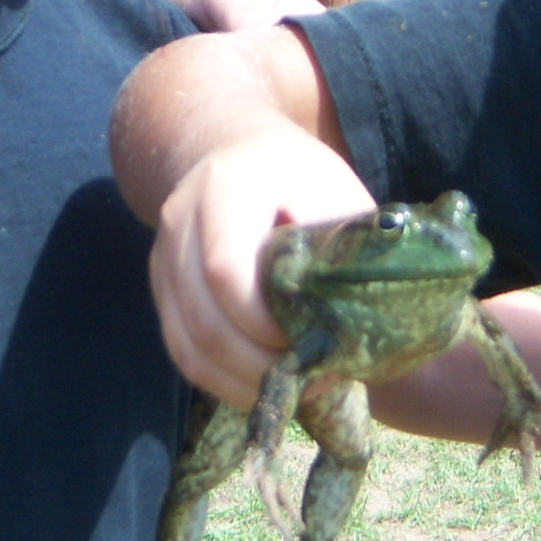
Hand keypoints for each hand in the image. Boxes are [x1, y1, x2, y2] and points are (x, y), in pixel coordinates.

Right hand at [151, 131, 374, 406]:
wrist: (238, 150)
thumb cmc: (299, 177)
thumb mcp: (333, 191)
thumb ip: (344, 246)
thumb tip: (378, 315)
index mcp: (224, 188)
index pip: (226, 270)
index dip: (265, 322)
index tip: (311, 341)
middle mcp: (179, 222)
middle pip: (204, 319)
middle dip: (260, 365)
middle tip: (315, 379)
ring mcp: (163, 258)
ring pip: (188, 345)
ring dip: (242, 382)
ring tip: (294, 389)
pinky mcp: (163, 290)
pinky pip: (184, 351)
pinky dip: (223, 380)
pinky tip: (264, 385)